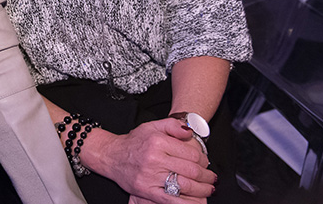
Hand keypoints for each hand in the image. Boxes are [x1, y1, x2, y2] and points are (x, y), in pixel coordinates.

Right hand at [84, 118, 215, 203]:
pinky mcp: (147, 191)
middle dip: (207, 176)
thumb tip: (190, 131)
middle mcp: (154, 159)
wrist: (111, 156)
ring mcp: (150, 176)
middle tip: (211, 178)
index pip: (191, 153)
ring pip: (185, 186)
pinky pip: (172, 200)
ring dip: (203, 190)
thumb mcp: (152, 126)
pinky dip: (188, 203)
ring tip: (208, 189)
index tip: (206, 163)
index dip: (204, 160)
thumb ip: (172, 125)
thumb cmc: (134, 142)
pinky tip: (198, 201)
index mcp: (157, 142)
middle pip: (192, 171)